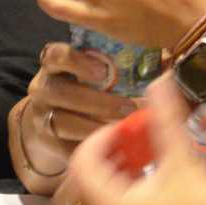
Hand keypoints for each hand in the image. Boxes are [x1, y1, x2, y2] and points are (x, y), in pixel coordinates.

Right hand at [13, 43, 139, 192]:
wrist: (55, 127)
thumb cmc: (86, 93)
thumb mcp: (96, 77)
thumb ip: (118, 72)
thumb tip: (164, 73)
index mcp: (55, 66)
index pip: (55, 55)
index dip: (76, 61)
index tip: (104, 71)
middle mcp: (43, 89)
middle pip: (57, 91)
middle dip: (94, 101)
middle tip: (127, 109)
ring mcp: (41, 117)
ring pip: (61, 122)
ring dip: (93, 127)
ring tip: (121, 132)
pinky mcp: (47, 144)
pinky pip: (65, 147)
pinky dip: (89, 149)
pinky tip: (111, 150)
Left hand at [60, 78, 205, 204]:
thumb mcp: (183, 164)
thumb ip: (165, 121)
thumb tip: (159, 80)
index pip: (82, 163)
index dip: (102, 138)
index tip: (128, 130)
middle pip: (79, 187)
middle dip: (103, 162)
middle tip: (132, 148)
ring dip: (106, 186)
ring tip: (139, 172)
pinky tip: (145, 200)